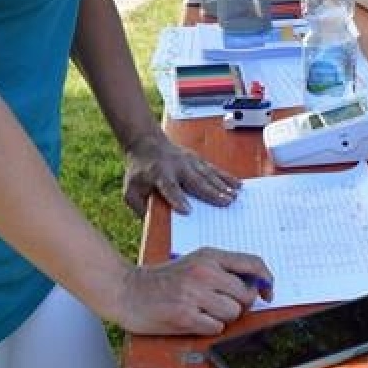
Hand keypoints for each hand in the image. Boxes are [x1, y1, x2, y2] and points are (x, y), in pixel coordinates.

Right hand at [114, 247, 271, 335]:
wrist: (127, 290)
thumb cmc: (163, 280)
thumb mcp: (195, 262)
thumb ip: (223, 269)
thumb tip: (256, 286)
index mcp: (210, 256)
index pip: (253, 263)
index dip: (267, 280)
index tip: (268, 292)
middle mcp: (204, 273)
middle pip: (245, 295)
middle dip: (239, 305)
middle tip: (220, 305)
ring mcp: (194, 294)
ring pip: (233, 314)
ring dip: (223, 318)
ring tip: (202, 312)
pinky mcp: (183, 316)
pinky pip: (216, 328)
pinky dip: (209, 328)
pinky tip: (193, 320)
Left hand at [123, 132, 241, 215]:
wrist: (146, 143)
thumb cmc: (139, 171)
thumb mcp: (130, 190)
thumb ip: (139, 207)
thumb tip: (152, 224)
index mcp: (158, 174)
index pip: (169, 188)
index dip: (177, 199)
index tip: (187, 211)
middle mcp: (176, 167)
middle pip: (195, 181)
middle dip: (211, 193)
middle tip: (225, 203)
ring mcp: (189, 162)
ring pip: (208, 175)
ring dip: (222, 186)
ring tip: (234, 195)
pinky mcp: (197, 160)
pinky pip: (214, 170)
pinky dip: (226, 177)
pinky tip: (237, 184)